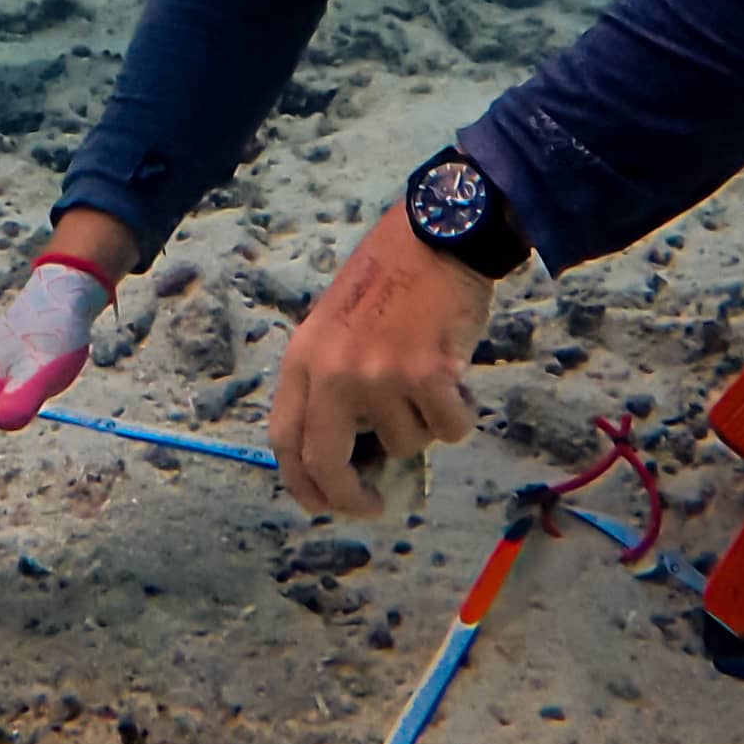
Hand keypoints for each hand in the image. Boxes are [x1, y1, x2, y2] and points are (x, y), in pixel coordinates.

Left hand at [270, 205, 492, 517]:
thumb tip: (355, 461)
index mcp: (303, 359)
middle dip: (351, 496)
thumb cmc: (389, 282)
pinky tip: (455, 379)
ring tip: (428, 381)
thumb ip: (334, 388)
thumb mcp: (338, 331)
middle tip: (375, 505)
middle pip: (327, 462)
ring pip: (405, 445)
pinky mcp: (425, 376)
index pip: (284, 439)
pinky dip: (458, 416)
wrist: (437, 237)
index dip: (302, 482)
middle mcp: (332, 372)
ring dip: (423, 427)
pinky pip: (448, 430)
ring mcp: (377, 376)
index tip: (322, 504)